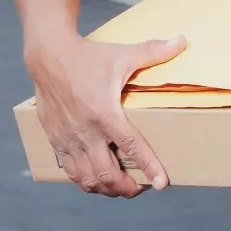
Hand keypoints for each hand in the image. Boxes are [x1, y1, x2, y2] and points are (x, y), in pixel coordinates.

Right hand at [25, 32, 185, 197]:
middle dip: (128, 187)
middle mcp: (86, 131)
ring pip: (87, 179)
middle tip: (143, 187)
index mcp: (105, 112)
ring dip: (107, 188)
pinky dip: (86, 180)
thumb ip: (153, 52)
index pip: (131, 146)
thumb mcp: (123, 54)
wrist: (48, 57)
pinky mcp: (56, 140)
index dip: (149, 166)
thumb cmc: (88, 56)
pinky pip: (71, 171)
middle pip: (107, 174)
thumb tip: (182, 41)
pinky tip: (97, 178)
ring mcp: (68, 139)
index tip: (162, 183)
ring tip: (122, 187)